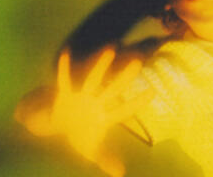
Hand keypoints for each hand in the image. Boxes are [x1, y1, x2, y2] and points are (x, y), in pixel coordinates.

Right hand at [51, 49, 152, 176]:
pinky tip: (67, 53)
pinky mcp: (66, 93)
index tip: (153, 91)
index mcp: (105, 116)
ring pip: (93, 78)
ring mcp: (82, 95)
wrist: (58, 124)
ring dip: (101, 65)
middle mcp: (97, 101)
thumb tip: (120, 174)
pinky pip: (64, 79)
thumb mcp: (91, 150)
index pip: (124, 109)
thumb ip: (105, 159)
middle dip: (124, 77)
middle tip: (139, 61)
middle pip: (113, 88)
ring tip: (111, 48)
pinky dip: (64, 68)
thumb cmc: (80, 134)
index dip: (137, 102)